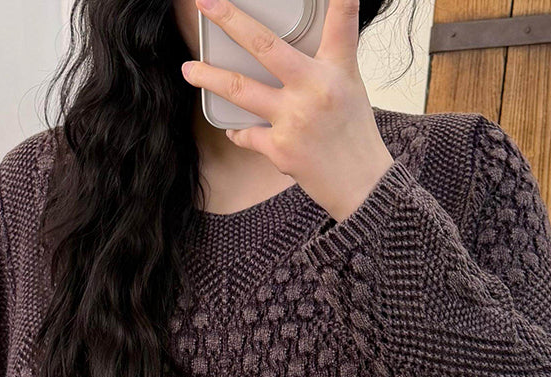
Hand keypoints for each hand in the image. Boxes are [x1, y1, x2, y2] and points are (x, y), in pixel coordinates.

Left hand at [180, 0, 394, 221]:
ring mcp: (293, 120)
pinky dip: (239, 132)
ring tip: (189, 70)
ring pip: (240, 90)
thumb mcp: (350, 85)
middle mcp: (313, 90)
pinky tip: (234, 130)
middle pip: (265, 48)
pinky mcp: (280, 149)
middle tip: (206, 4)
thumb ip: (328, 56)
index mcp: (335, 71)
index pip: (339, 22)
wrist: (361, 184)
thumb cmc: (354, 134)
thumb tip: (306, 35)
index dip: (338, 0)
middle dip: (231, 21)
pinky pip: (247, 135)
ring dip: (209, 78)